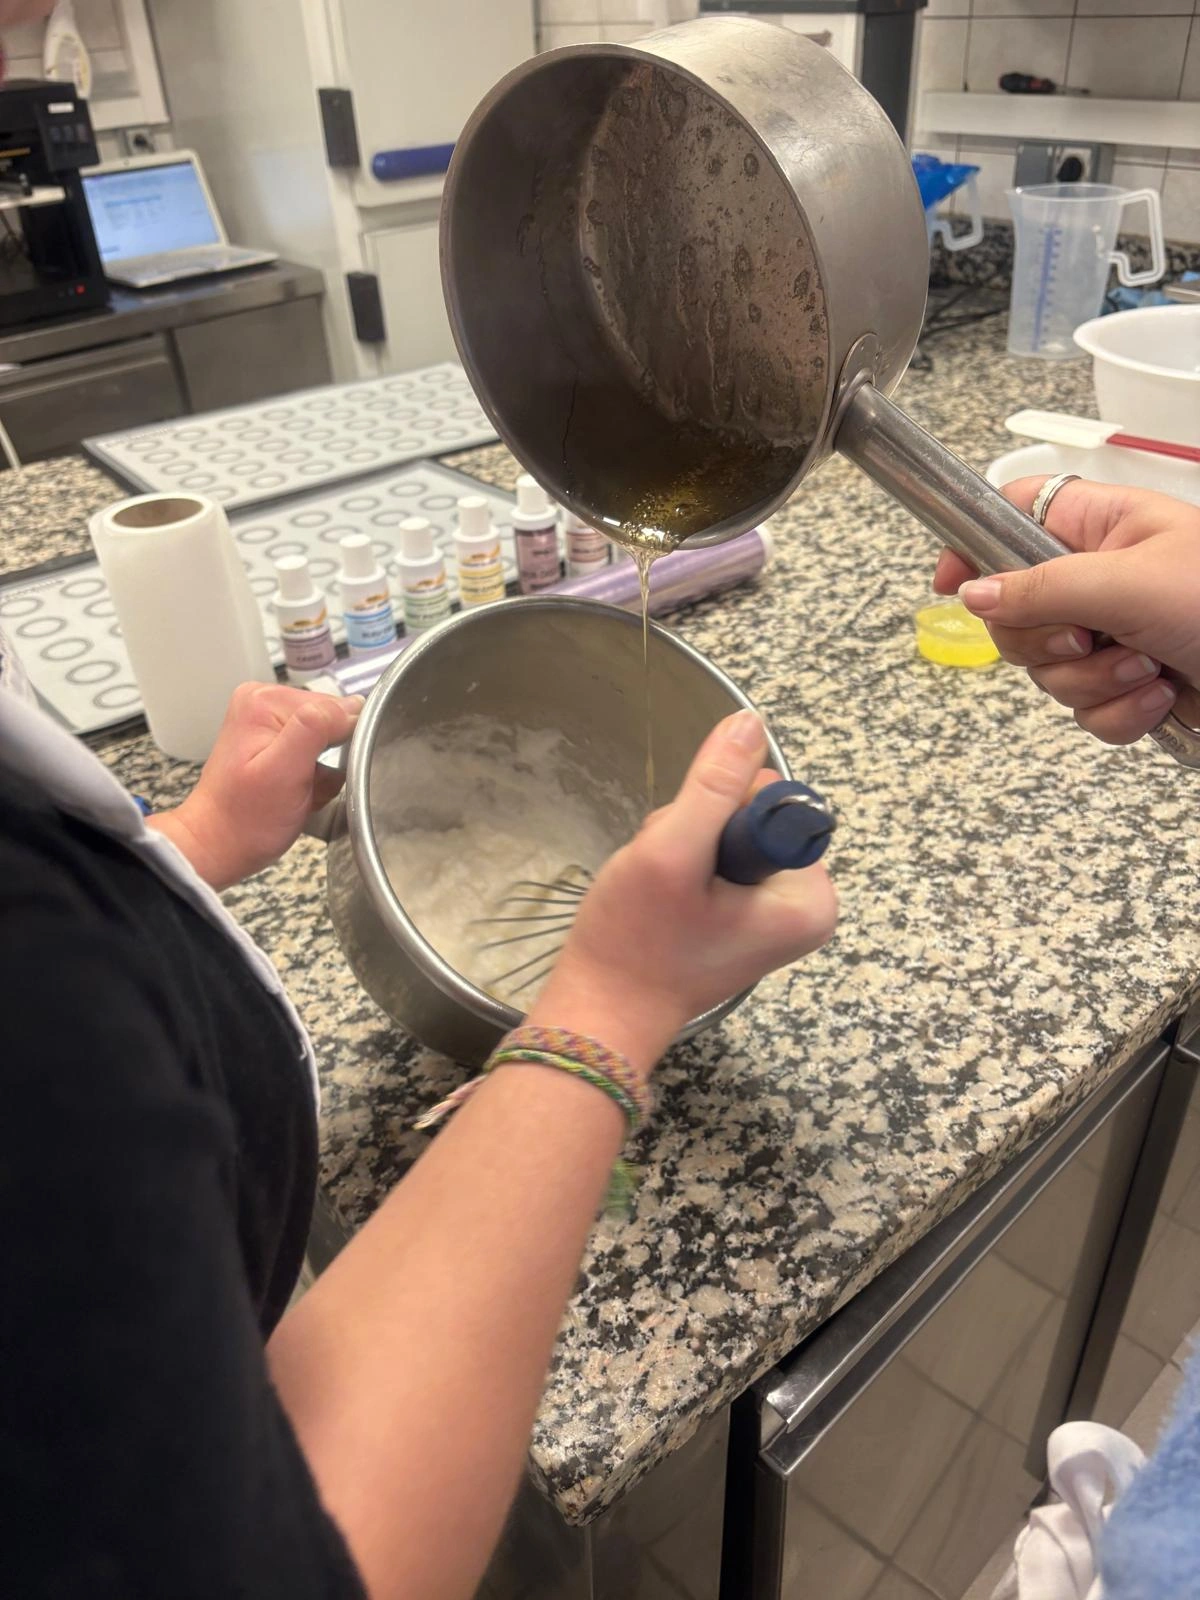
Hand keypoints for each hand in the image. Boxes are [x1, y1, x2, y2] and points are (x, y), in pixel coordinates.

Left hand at [148, 683, 363, 888]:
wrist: (218, 845)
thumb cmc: (245, 818)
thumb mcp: (283, 772)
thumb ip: (315, 729)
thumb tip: (352, 705)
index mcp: (266, 700)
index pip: (334, 706)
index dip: (342, 743)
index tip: (320, 773)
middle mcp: (265, 702)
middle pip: (332, 721)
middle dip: (332, 758)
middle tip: (307, 787)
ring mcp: (268, 722)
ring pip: (328, 740)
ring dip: (325, 771)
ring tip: (301, 791)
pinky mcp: (274, 742)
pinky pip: (316, 752)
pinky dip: (316, 776)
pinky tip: (299, 791)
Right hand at [534, 709, 837, 1075]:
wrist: (602, 1010)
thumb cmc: (634, 942)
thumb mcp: (671, 852)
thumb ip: (714, 786)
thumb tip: (749, 721)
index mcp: (811, 897)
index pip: (774, 802)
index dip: (720, 811)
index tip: (687, 851)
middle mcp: (806, 906)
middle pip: (751, 816)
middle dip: (697, 830)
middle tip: (664, 872)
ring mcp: (774, 915)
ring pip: (727, 834)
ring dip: (682, 847)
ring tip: (657, 890)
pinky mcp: (744, 919)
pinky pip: (718, 861)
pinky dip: (681, 867)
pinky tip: (660, 897)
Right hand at [934, 478, 1199, 745]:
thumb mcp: (1127, 582)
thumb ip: (1040, 588)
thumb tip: (970, 594)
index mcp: (1100, 527)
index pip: (1011, 516)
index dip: (974, 547)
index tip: (951, 585)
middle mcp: (1099, 580)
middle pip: (1014, 612)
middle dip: (1047, 642)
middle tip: (1089, 636)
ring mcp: (1113, 637)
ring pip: (1048, 672)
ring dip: (1095, 683)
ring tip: (1147, 667)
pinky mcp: (1129, 689)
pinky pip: (1085, 713)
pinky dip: (1121, 714)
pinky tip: (1163, 697)